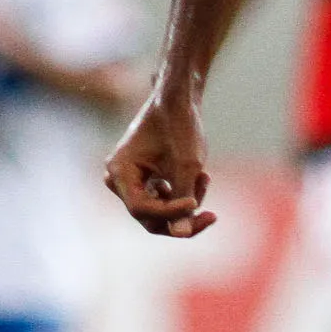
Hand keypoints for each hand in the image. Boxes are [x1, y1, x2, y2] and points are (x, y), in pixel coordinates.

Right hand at [104, 91, 215, 237]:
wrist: (179, 97)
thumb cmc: (180, 125)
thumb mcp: (186, 165)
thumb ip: (183, 201)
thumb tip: (181, 235)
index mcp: (120, 172)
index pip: (142, 209)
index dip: (171, 212)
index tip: (197, 202)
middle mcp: (118, 179)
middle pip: (149, 217)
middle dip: (182, 215)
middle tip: (212, 215)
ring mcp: (130, 180)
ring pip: (159, 211)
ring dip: (185, 201)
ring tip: (205, 177)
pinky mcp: (144, 179)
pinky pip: (163, 199)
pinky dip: (183, 192)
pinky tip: (201, 176)